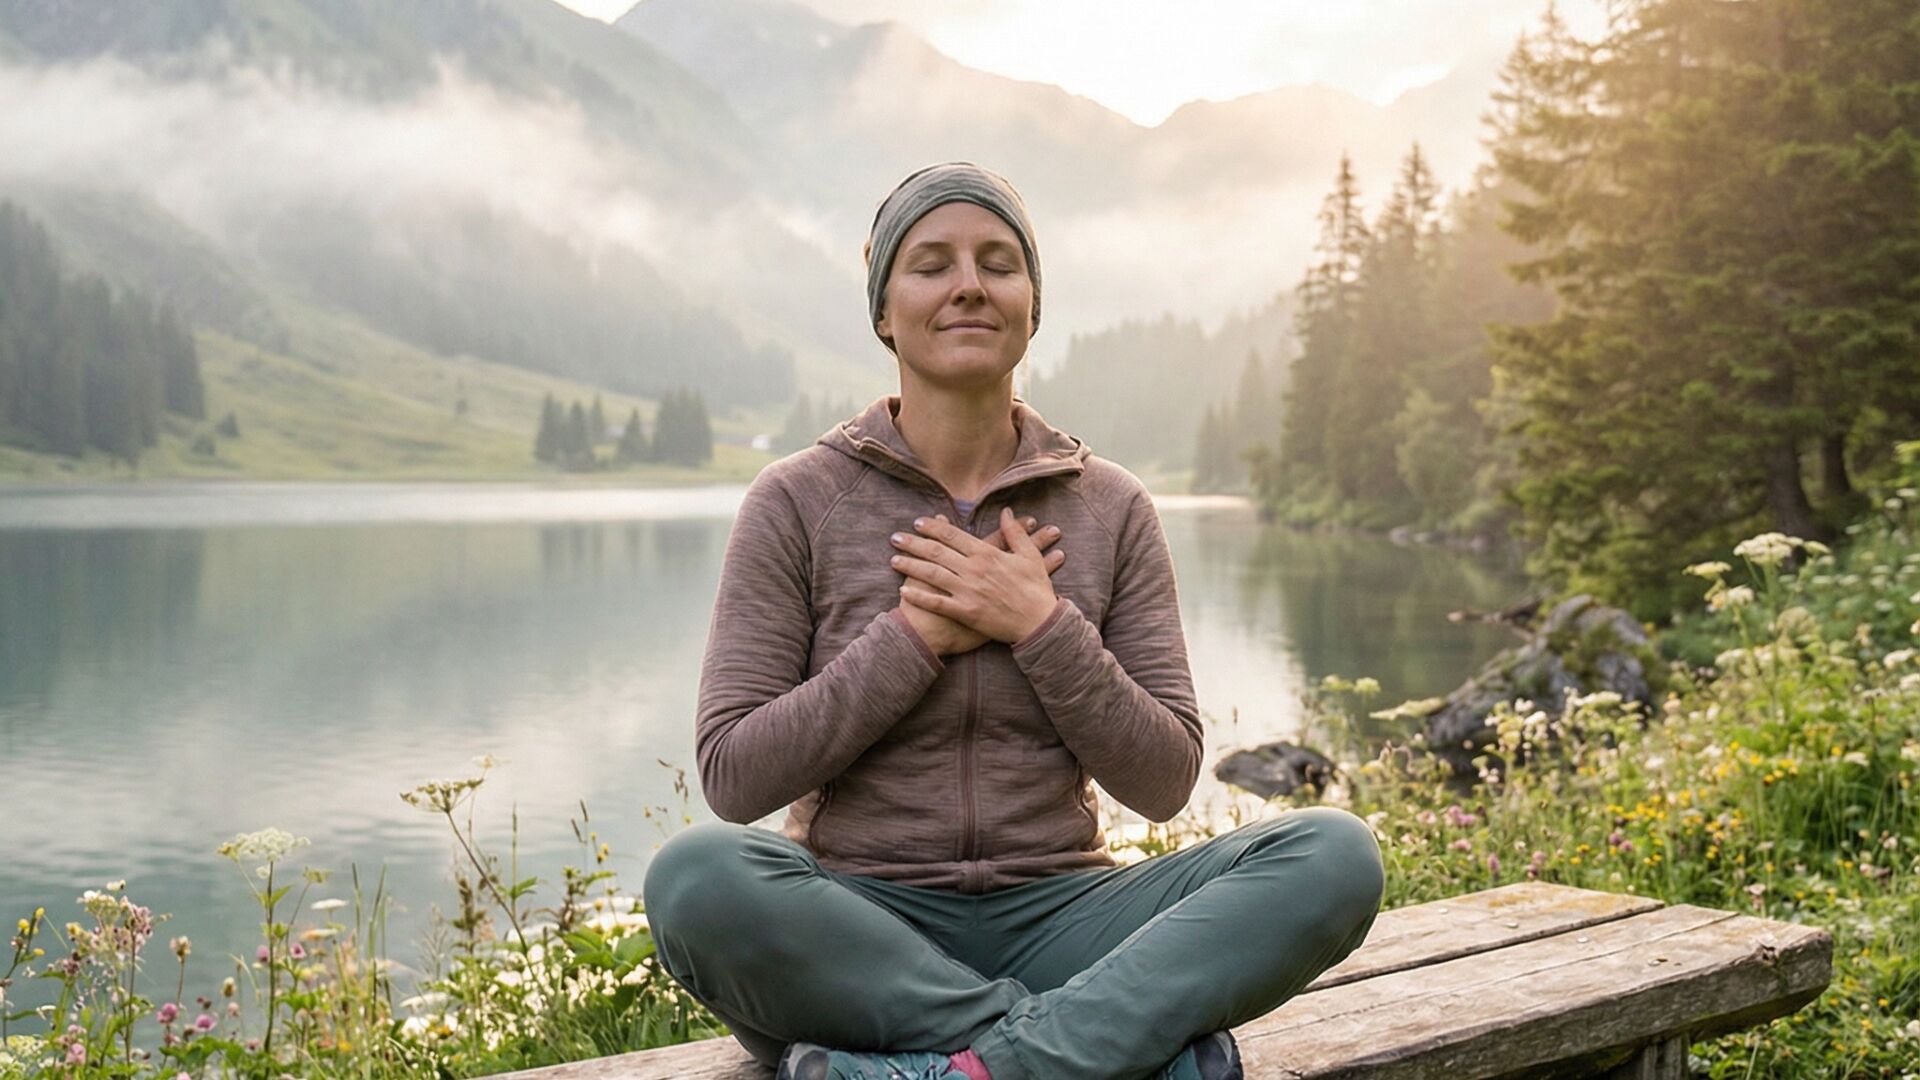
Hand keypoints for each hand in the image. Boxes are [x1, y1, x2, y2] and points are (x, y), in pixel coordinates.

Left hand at [893, 513, 1064, 656]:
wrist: (1039, 622)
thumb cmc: (1036, 589)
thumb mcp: (1029, 556)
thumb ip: (1015, 532)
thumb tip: (1006, 511)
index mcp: (986, 553)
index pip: (952, 535)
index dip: (932, 527)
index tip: (918, 522)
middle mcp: (973, 570)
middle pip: (936, 551)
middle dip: (913, 543)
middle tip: (896, 537)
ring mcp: (968, 591)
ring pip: (932, 574)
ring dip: (910, 565)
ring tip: (893, 559)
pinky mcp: (966, 612)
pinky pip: (937, 602)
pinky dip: (919, 596)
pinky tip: (903, 590)